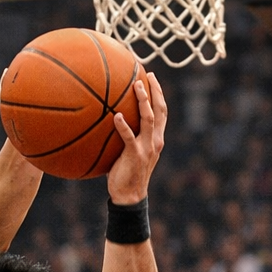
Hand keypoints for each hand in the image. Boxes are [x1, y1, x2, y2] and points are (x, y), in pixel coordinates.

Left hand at [106, 72, 167, 205]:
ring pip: (148, 118)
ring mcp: (147, 147)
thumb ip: (127, 137)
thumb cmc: (126, 174)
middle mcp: (155, 140)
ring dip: (143, 101)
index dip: (159, 94)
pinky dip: (123, 126)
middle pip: (160, 110)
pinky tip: (116, 116)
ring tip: (136, 86)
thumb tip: (109, 121)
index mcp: (156, 139)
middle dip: (156, 91)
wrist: (129, 196)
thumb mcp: (131, 153)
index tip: (152, 78)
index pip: (162, 112)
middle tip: (147, 75)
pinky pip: (129, 137)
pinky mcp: (135, 155)